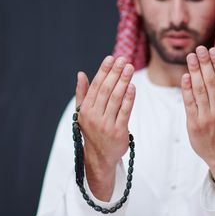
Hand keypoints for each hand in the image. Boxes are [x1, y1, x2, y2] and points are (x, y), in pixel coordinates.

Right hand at [76, 56, 135, 200]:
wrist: (100, 157)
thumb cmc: (93, 131)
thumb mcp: (83, 113)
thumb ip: (82, 93)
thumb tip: (81, 74)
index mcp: (85, 110)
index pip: (95, 86)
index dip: (103, 71)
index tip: (111, 58)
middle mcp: (93, 116)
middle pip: (105, 90)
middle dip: (115, 73)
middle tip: (123, 60)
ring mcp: (105, 124)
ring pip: (115, 99)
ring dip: (123, 82)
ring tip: (129, 68)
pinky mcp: (118, 131)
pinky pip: (124, 112)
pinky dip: (129, 98)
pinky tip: (132, 86)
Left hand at [181, 46, 214, 184]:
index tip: (213, 50)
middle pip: (211, 82)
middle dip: (205, 63)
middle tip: (200, 49)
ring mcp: (206, 117)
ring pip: (200, 90)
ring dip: (195, 72)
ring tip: (190, 57)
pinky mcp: (194, 124)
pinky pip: (189, 104)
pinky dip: (187, 89)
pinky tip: (185, 76)